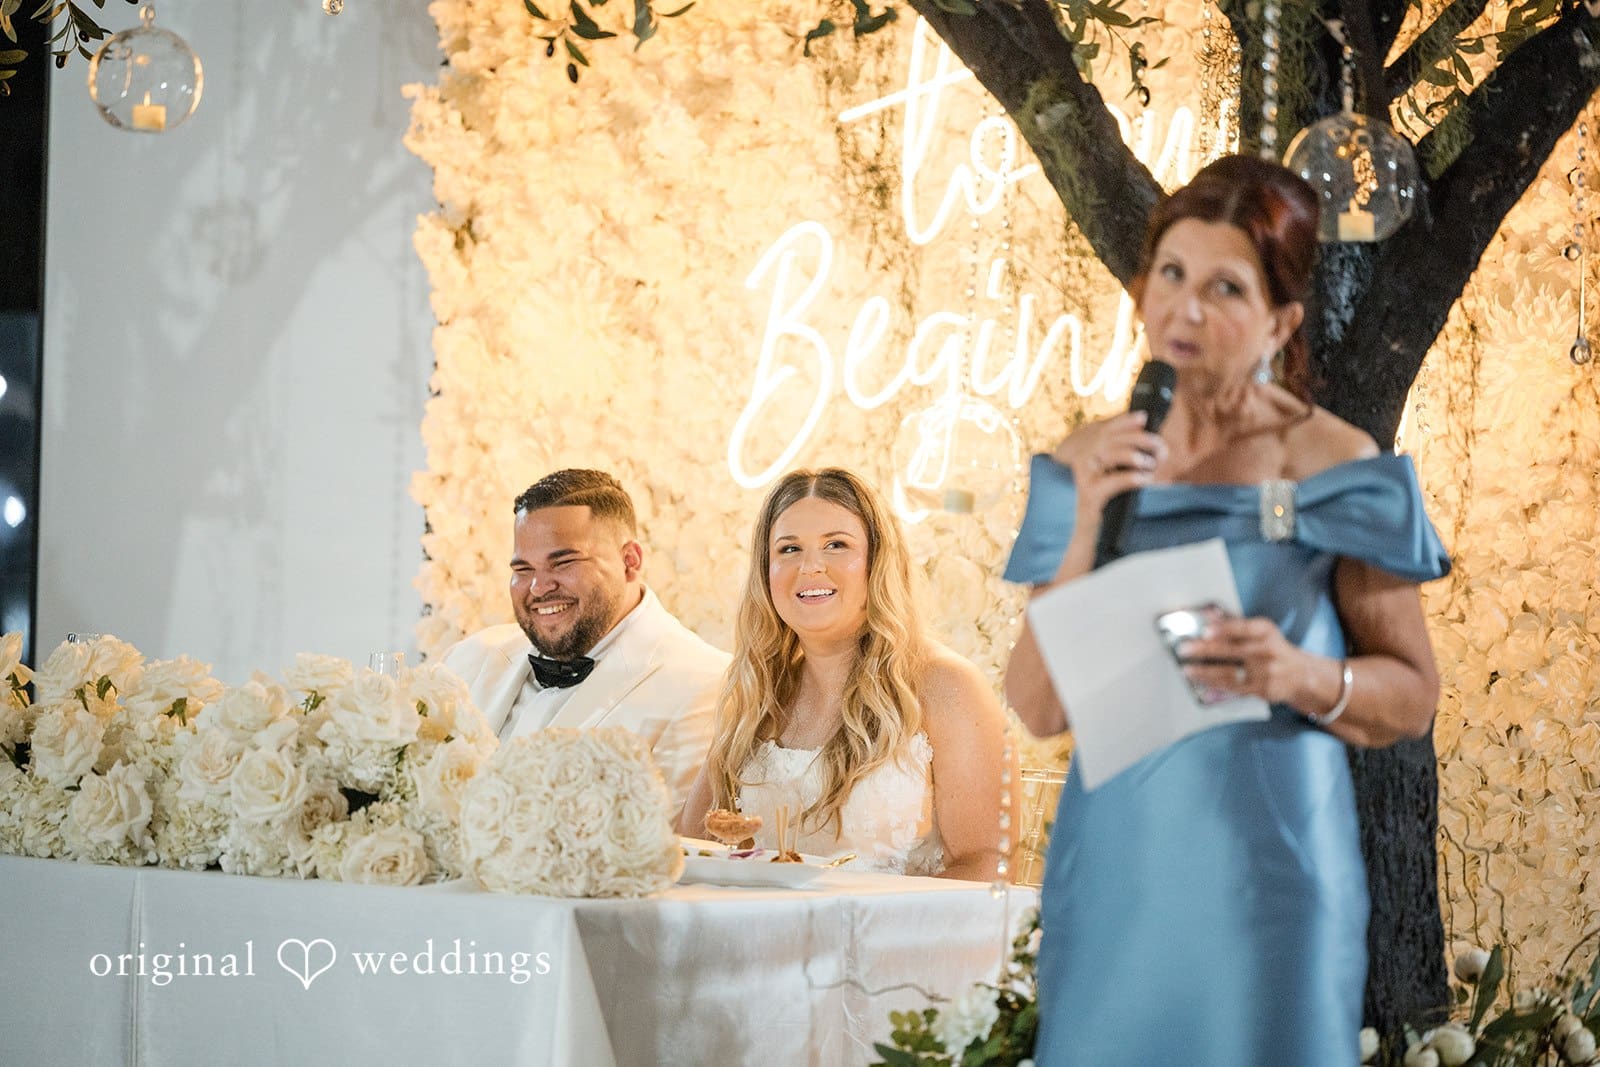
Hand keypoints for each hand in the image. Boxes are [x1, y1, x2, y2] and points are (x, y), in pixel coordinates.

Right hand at [1051, 411, 1167, 527]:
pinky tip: (1145, 479)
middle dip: (1139, 438)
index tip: (1144, 417)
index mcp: (1082, 451)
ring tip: (1151, 463)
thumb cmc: (1098, 504)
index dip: (1124, 421)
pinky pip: (1113, 481)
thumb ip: (1120, 457)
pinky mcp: (1088, 495)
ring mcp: (1081, 477)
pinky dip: (1132, 478)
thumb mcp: (1106, 475)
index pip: (1104, 429)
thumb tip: (1150, 443)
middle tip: (1160, 445)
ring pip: (1110, 454)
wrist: (1078, 535)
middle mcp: (1079, 460)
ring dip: (1135, 455)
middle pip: (1110, 438)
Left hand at [1178, 614, 1304, 703]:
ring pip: (1230, 672)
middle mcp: (1267, 651)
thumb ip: (1234, 622)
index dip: (1224, 628)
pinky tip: (1201, 682)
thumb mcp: (1261, 630)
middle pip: (1232, 650)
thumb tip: (1208, 613)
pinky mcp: (1262, 689)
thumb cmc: (1273, 648)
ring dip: (1205, 672)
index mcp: (1266, 631)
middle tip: (1184, 649)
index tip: (1206, 630)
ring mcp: (1265, 672)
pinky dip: (1215, 685)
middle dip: (1205, 650)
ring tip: (1187, 670)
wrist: (1301, 675)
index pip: (1243, 628)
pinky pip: (1234, 688)